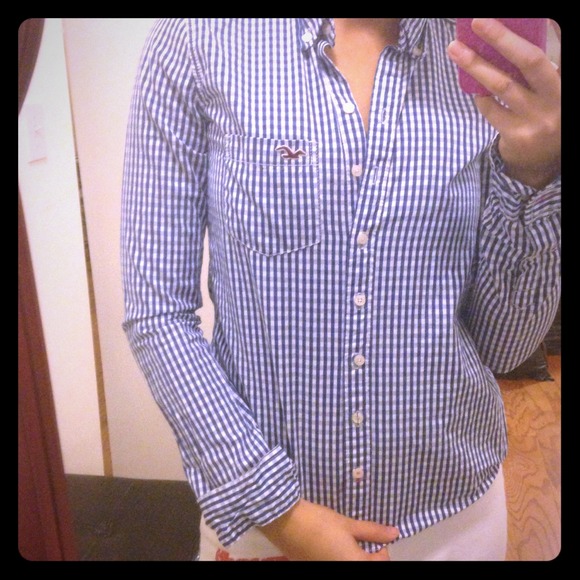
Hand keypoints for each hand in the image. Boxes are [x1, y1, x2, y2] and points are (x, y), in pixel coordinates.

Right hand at [258, 498, 398, 560]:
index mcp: (355, 564)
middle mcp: (342, 571)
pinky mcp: (313, 568)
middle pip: (364, 565)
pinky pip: (334, 564)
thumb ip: (372, 531)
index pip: (380, 563)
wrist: (287, 523)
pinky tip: (333, 545)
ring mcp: (327, 571)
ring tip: (348, 540)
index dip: (382, 550)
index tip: (377, 536)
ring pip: (348, 565)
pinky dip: (339, 558)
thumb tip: (394, 533)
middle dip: (368, 556)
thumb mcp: (347, 524)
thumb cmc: (321, 522)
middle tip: (363, 538)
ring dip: (353, 557)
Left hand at [447, 18, 560, 188]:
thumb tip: (504, 39)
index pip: (555, 50)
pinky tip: (471, 84)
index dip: (536, 33)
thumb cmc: (544, 114)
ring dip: (476, 65)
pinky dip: (479, 94)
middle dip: (502, 38)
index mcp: (565, 83)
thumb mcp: (550, 90)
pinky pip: (491, 109)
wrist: (542, 162)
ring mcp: (539, 120)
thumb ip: (536, 69)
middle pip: (529, 61)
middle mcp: (559, 99)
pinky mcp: (518, 137)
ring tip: (455, 49)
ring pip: (503, 86)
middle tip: (478, 22)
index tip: (512, 19)